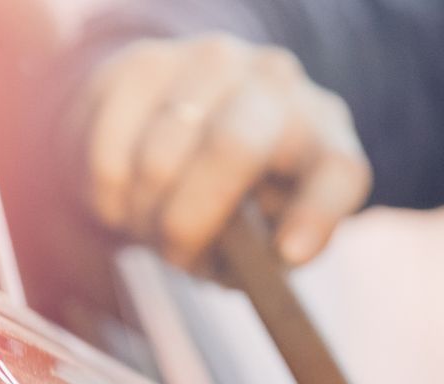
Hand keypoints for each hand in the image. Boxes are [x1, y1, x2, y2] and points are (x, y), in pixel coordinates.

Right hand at [74, 34, 371, 270]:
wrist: (168, 122)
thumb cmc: (228, 203)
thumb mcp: (258, 242)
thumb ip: (257, 260)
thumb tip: (237, 258)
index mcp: (322, 138)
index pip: (337, 171)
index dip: (317, 215)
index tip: (289, 254)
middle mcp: (277, 86)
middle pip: (233, 148)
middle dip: (192, 221)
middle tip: (174, 255)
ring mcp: (212, 63)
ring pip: (160, 158)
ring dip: (143, 215)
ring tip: (147, 224)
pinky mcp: (145, 63)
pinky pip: (110, 153)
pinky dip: (106, 198)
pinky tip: (122, 197)